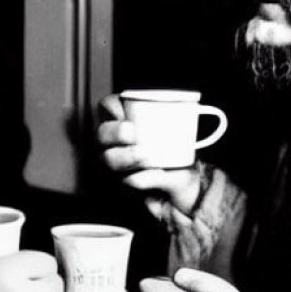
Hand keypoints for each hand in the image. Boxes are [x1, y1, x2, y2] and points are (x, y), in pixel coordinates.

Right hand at [96, 94, 201, 215]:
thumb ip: (181, 120)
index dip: (112, 106)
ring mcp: (118, 165)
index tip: (124, 112)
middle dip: (115, 132)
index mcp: (124, 122)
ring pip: (109, 160)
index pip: (107, 106)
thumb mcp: (182, 131)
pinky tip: (159, 175)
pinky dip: (145, 178)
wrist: (186, 183)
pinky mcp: (126, 185)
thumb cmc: (178, 150)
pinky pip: (129, 181)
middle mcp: (115, 143)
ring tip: (145, 155)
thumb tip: (188, 108)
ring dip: (127, 156)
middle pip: (102, 134)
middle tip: (132, 132)